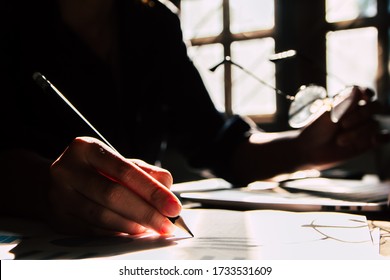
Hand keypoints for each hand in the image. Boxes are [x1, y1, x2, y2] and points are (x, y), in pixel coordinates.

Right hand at [47, 136, 180, 235]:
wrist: (51, 182)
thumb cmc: (92, 170)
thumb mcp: (117, 161)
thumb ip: (144, 172)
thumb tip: (167, 188)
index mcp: (87, 148)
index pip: (125, 171)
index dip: (152, 191)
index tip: (173, 206)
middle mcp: (68, 170)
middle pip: (113, 195)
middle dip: (146, 213)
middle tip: (166, 224)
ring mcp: (59, 196)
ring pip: (103, 216)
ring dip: (133, 225)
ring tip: (150, 228)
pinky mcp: (59, 219)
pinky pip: (93, 230)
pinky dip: (117, 233)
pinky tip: (131, 231)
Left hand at [297, 86, 387, 168]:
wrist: (310, 151)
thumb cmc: (316, 130)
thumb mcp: (328, 115)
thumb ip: (344, 104)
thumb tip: (358, 89)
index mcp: (348, 103)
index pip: (366, 93)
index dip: (367, 93)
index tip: (364, 96)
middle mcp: (359, 114)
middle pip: (375, 107)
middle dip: (361, 114)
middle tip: (343, 124)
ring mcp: (364, 128)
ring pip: (374, 124)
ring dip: (358, 133)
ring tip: (340, 141)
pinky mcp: (367, 143)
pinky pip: (384, 137)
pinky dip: (384, 137)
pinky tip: (375, 139)